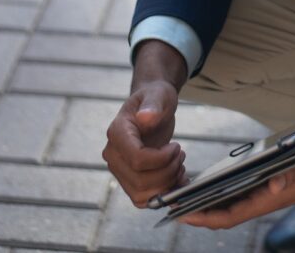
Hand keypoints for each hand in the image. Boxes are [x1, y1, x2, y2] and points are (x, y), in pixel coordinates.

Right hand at [103, 79, 186, 207]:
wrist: (152, 108)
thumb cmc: (155, 99)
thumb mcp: (159, 95)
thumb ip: (153, 104)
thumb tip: (146, 116)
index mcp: (117, 133)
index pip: (137, 160)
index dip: (162, 159)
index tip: (176, 146)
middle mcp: (113, 155)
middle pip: (140, 181)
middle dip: (168, 172)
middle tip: (181, 154)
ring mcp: (119, 170)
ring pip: (142, 195)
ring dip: (167, 184)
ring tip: (179, 164)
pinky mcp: (129, 181)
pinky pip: (144, 200)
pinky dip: (164, 194)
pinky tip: (177, 178)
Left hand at [179, 130, 294, 229]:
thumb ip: (291, 175)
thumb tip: (271, 186)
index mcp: (271, 200)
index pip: (230, 216)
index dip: (204, 217)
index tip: (180, 214)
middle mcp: (268, 199)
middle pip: (226, 212)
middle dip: (199, 210)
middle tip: (171, 204)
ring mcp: (270, 192)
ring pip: (234, 202)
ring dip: (210, 200)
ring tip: (185, 192)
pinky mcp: (274, 182)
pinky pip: (244, 190)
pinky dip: (226, 188)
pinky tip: (214, 179)